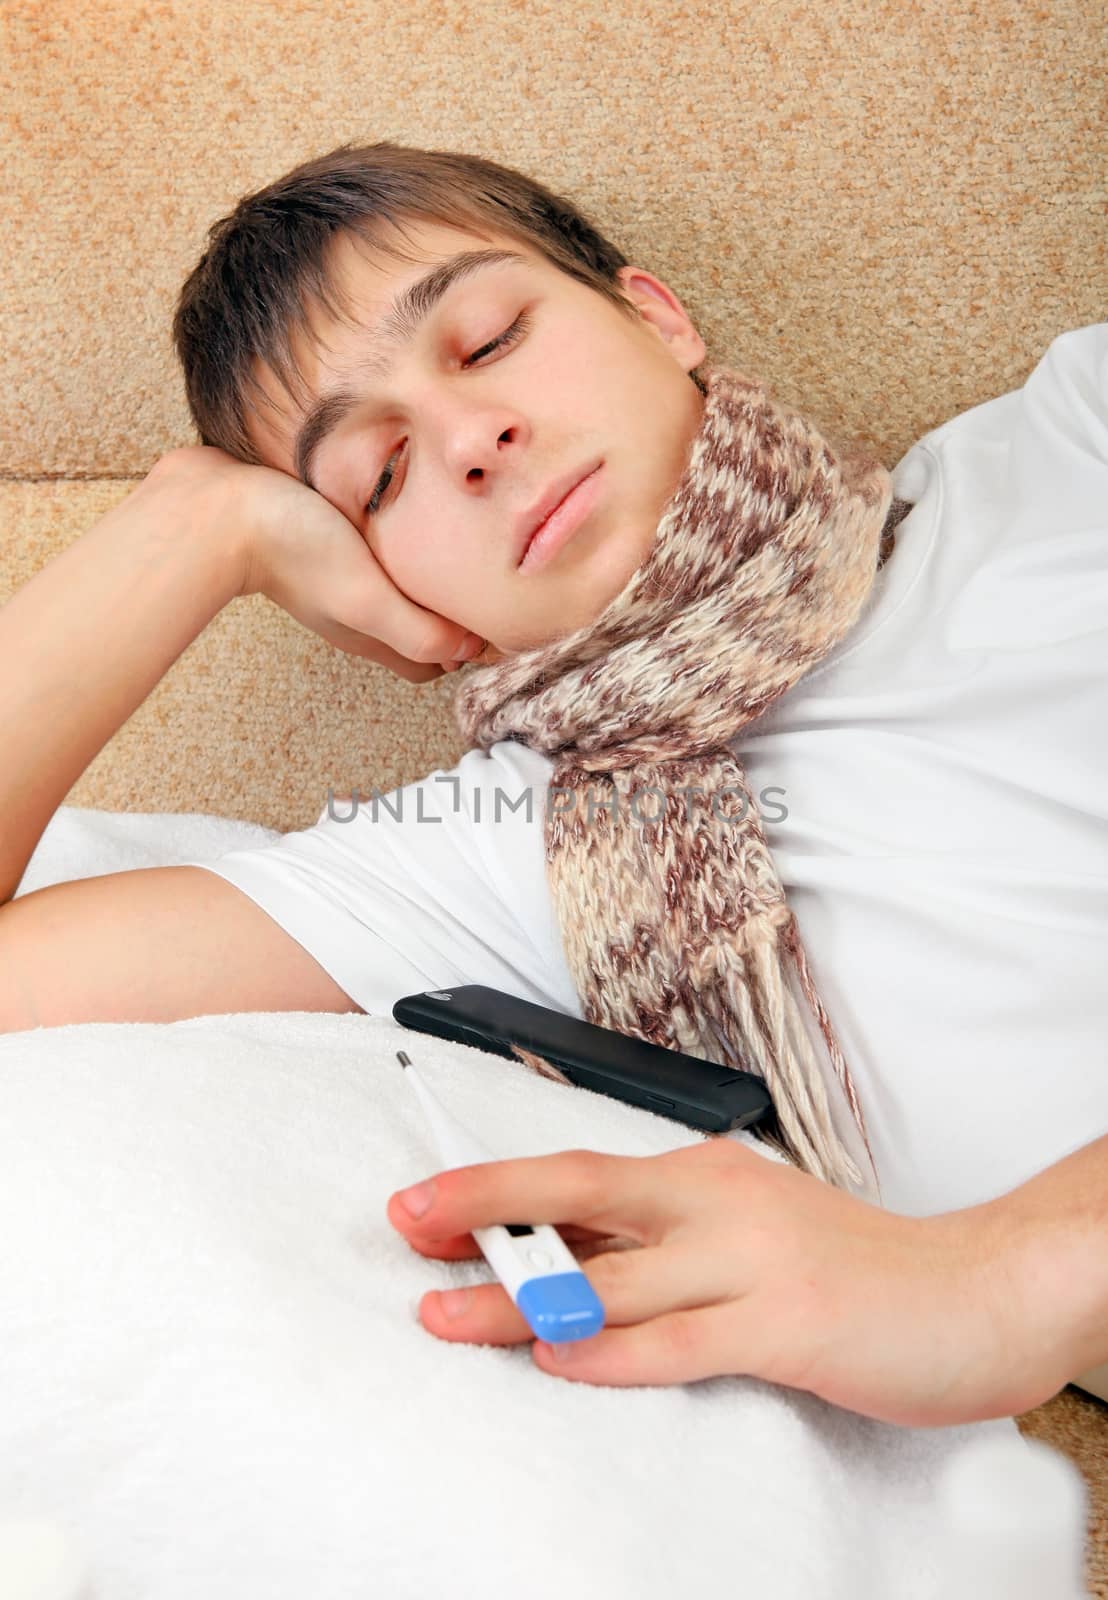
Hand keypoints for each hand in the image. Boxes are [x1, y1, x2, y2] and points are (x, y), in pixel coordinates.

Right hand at [149, 446, 484, 681]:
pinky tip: (411, 528)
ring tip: (462, 560)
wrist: (221, 506)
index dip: (469, 652)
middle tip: (494, 592)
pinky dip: (401, 558)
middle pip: (417, 634)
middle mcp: (356, 614)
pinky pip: (374, 562)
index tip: (503, 624)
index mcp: (371, 635)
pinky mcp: (324, 543)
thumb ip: (418, 630)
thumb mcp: (367, 597)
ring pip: (396, 598)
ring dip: (429, 589)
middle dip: (454, 624)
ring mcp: (337, 580)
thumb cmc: (295, 550)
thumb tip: (472, 651)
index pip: (433, 664)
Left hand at [386, 1138, 1047, 1425]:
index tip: (425, 1199)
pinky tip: (559, 1357)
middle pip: (581, 1195)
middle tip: (406, 1221)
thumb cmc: (850, 1269)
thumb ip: (662, 1248)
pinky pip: (680, 1341)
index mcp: (707, 1174)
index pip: (582, 1174)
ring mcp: (754, 1260)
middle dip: (486, 1207)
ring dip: (520, 1296)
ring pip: (613, 1278)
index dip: (497, 1184)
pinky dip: (611, 1351)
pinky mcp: (788, 1323)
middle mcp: (720, 1202)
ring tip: (446, 1314)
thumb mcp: (748, 1234)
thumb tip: (560, 1264)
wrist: (974, 1290)